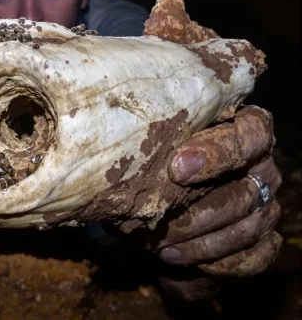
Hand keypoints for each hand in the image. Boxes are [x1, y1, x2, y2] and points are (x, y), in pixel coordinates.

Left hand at [150, 105, 283, 299]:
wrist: (150, 203)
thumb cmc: (150, 165)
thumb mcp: (147, 150)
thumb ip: (150, 149)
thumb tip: (130, 168)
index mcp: (244, 130)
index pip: (251, 135)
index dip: (218, 153)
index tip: (176, 169)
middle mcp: (261, 168)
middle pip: (244, 195)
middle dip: (196, 215)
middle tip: (157, 224)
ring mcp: (266, 206)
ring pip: (248, 230)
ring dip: (201, 245)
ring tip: (161, 249)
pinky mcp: (263, 240)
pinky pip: (253, 259)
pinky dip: (217, 266)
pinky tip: (182, 265)